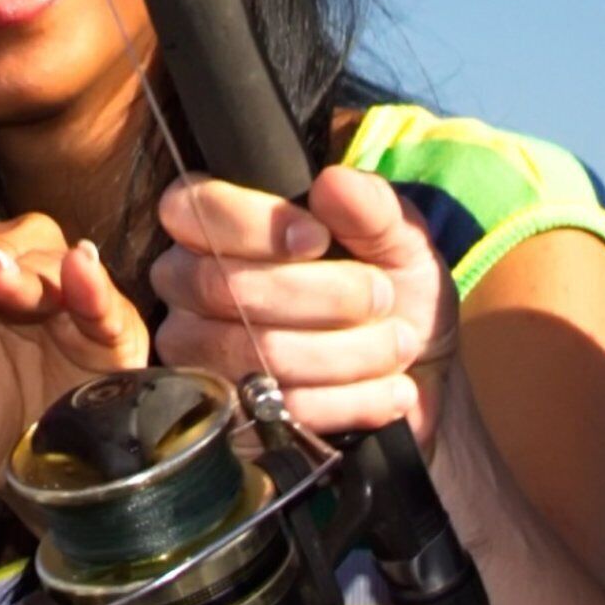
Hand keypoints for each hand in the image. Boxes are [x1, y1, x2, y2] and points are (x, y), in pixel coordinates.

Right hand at [150, 166, 453, 440]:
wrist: (416, 379)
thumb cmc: (392, 292)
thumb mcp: (398, 239)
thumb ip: (371, 207)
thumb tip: (333, 184)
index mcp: (215, 225)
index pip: (192, 208)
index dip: (254, 224)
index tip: (319, 239)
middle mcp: (188, 288)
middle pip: (226, 286)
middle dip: (323, 294)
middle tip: (382, 296)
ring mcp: (199, 358)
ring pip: (255, 353)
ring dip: (346, 351)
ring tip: (399, 344)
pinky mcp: (228, 419)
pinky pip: (277, 412)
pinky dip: (350, 400)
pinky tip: (391, 391)